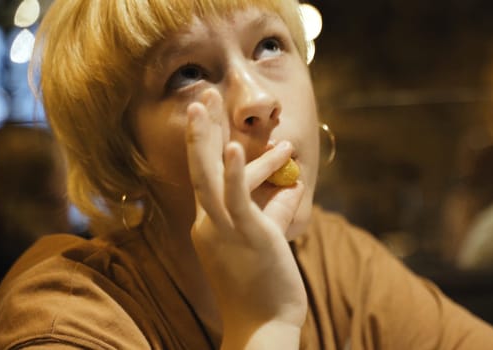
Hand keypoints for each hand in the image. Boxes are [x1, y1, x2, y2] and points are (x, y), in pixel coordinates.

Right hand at [186, 88, 306, 347]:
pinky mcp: (246, 237)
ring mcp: (223, 229)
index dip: (210, 144)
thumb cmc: (262, 287)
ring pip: (208, 177)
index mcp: (210, 224)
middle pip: (199, 167)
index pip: (212, 177)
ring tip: (206, 101)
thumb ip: (275, 208)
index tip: (213, 117)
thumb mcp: (268, 239)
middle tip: (201, 96)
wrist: (261, 329)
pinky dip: (236, 173)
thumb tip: (292, 182)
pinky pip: (236, 201)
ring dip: (204, 137)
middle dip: (199, 130)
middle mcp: (208, 223)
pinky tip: (235, 148)